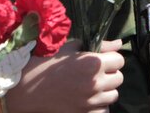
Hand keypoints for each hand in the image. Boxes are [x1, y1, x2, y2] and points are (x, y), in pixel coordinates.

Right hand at [5, 39, 124, 112]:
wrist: (30, 87)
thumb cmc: (50, 63)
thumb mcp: (73, 48)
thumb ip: (100, 45)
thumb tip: (119, 44)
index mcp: (94, 63)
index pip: (119, 60)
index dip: (111, 58)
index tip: (103, 59)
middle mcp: (96, 82)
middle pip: (119, 78)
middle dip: (110, 74)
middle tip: (96, 73)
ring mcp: (91, 101)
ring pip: (113, 95)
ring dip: (106, 90)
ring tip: (92, 86)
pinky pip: (104, 110)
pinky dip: (99, 105)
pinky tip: (89, 99)